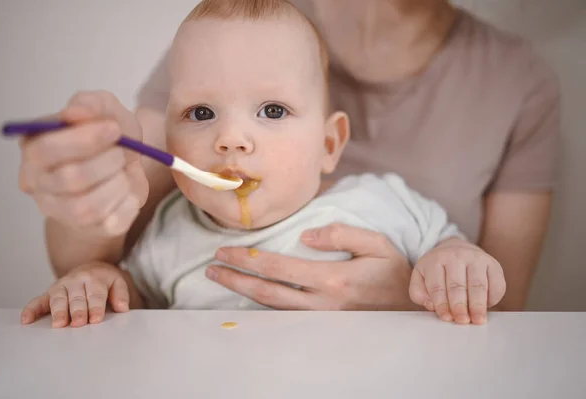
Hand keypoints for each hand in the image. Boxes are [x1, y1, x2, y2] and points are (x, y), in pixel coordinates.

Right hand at [18, 90, 148, 236]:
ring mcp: (61, 210)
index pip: (46, 149)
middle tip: (121, 153)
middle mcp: (39, 182)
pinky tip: (128, 192)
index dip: (84, 139)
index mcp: (34, 148)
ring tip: (124, 172)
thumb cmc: (109, 141)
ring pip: (88, 206)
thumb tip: (75, 113)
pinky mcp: (89, 229)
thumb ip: (91, 105)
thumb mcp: (105, 111)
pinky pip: (111, 223)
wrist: (125, 173)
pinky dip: (128, 204)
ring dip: (118, 184)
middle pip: (70, 179)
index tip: (113, 128)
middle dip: (107, 162)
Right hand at [20, 262, 129, 327]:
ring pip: (58, 299)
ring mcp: (61, 286)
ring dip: (58, 311)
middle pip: (76, 298)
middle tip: (78, 323)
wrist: (91, 268)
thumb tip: (123, 307)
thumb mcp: (118, 282)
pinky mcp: (49, 293)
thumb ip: (121, 294)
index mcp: (94, 279)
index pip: (95, 295)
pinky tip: (26, 319)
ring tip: (58, 324)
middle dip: (77, 310)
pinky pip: (38, 301)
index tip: (96, 319)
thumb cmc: (105, 281)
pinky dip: (31, 309)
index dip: (96, 307)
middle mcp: (76, 281)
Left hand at [205, 223, 417, 309]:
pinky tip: (248, 295)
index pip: (279, 268)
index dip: (248, 260)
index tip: (225, 251)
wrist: (410, 310)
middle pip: (267, 292)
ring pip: (272, 307)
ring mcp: (320, 319)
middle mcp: (321, 303)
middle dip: (235, 279)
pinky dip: (261, 306)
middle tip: (211, 268)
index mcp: (333, 279)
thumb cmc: (393, 272)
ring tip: (221, 279)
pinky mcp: (322, 326)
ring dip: (243, 293)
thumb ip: (341, 234)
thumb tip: (305, 234)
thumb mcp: (376, 243)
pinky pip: (284, 316)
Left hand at [409, 238, 505, 324]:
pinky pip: (496, 283)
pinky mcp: (493, 264)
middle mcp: (456, 256)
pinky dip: (493, 298)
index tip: (446, 317)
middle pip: (458, 285)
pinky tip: (487, 307)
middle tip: (462, 320)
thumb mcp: (421, 276)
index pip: (437, 286)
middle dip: (460, 306)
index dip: (441, 304)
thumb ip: (419, 292)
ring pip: (478, 284)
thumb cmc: (438, 269)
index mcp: (435, 260)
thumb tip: (431, 306)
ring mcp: (476, 258)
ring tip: (477, 319)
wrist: (456, 249)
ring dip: (478, 305)